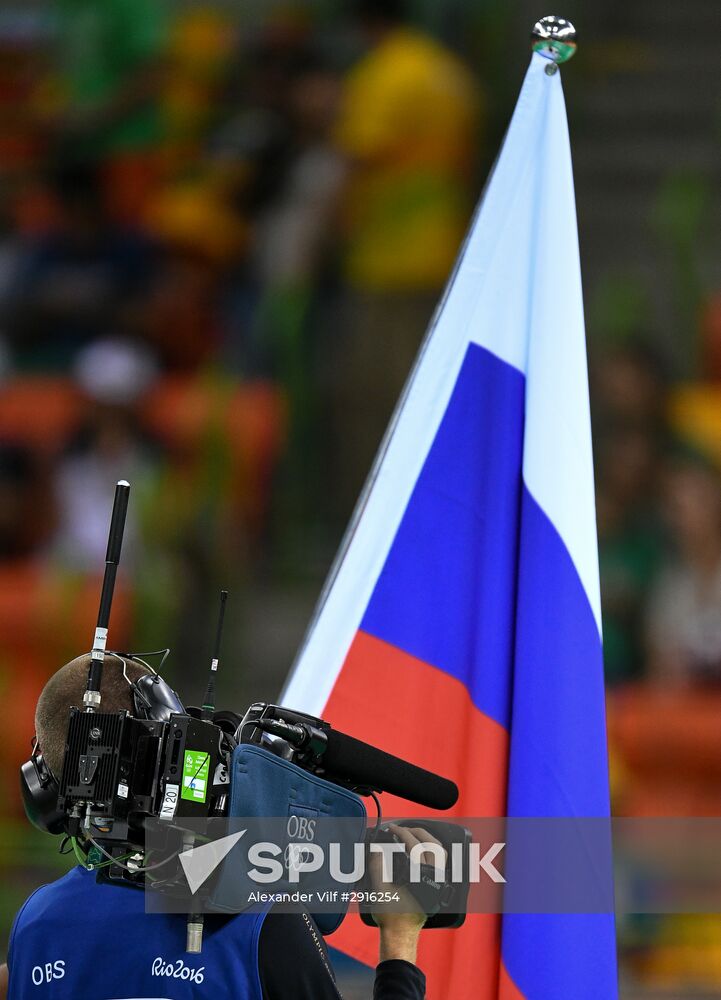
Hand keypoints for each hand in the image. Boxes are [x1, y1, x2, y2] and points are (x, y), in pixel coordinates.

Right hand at [369, 824, 445, 963]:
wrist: (400, 936)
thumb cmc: (392, 917)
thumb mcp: (379, 890)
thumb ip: (377, 867)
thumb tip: (376, 849)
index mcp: (421, 877)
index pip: (415, 846)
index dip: (402, 833)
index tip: (392, 829)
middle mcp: (434, 878)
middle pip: (433, 845)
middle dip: (416, 832)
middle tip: (402, 829)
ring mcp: (438, 882)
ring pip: (440, 852)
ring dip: (427, 839)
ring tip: (412, 834)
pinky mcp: (437, 886)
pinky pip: (440, 861)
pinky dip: (431, 850)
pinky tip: (420, 849)